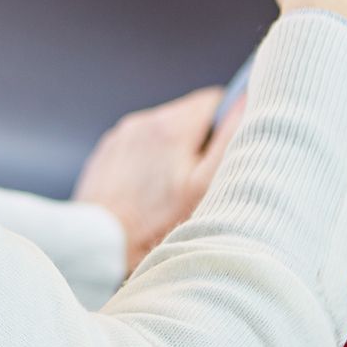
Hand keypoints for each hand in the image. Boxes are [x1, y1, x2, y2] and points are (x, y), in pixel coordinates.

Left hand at [74, 86, 241, 273]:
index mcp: (170, 126)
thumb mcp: (204, 187)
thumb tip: (246, 103)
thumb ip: (230, 141)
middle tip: (200, 181)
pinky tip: (149, 195)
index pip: (214, 100)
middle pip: (187, 117)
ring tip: (173, 193)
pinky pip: (138, 149)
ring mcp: (119, 138)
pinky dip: (149, 164)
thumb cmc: (156, 224)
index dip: (228, 123)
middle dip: (200, 143)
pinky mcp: (106, 156)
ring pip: (161, 134)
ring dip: (173, 154)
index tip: (226, 153)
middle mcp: (141, 123)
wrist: (100, 246)